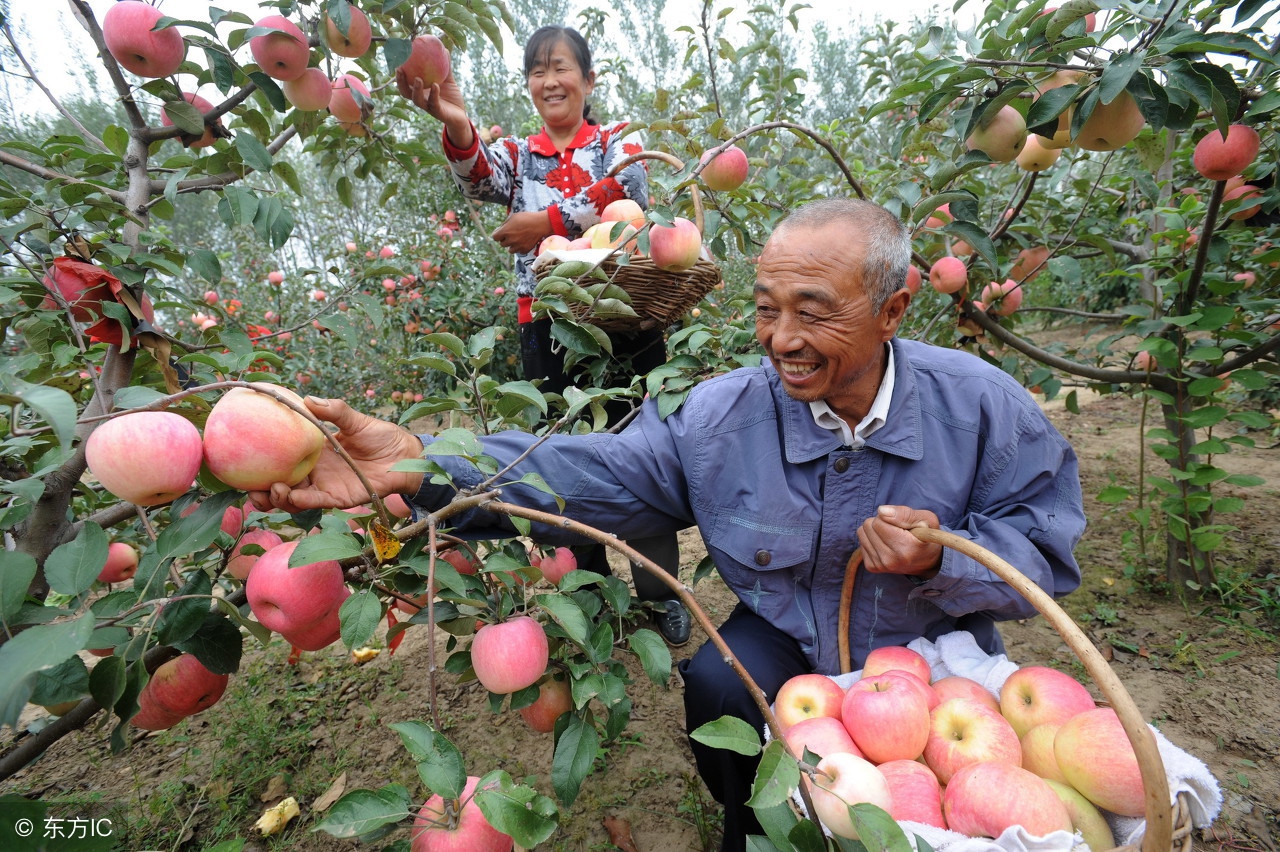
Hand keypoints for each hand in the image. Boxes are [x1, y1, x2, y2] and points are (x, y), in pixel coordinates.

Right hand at [246, 397, 425, 513]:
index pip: (281, 458)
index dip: (262, 462)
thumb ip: (334, 410)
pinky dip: (302, 501)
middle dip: (261, 489)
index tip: (243, 459)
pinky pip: (316, 502)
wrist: (405, 455)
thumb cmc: (381, 435)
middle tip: (248, 486)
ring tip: (270, 491)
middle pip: (280, 483)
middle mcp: (314, 471)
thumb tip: (307, 399)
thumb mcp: (355, 420)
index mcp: (313, 451)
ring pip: (293, 498)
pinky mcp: (339, 498)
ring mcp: (324, 486)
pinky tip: (292, 497)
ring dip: (278, 498)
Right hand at [396, 67, 472, 146]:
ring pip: (417, 100)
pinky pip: (434, 103)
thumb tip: (444, 48)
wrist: (460, 115)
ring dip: (416, 89)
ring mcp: (428, 107)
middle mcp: (421, 99)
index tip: (397, 60)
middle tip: (399, 69)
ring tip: (418, 79)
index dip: (399, 73)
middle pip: (405, 92)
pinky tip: (435, 85)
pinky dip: (434, 94)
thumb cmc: (451, 96)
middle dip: (400, 82)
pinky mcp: (438, 113)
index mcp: (420, 91)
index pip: (405, 83)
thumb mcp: (448, 79)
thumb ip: (445, 66)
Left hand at [491, 210, 551, 253]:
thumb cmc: (527, 218)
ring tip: (517, 239)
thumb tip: (500, 229)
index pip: (495, 237)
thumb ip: (505, 224)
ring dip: (512, 245)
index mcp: (505, 231)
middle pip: (502, 244)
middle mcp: (510, 240)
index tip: (501, 233)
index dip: (498, 234)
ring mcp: (517, 246)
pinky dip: (520, 248)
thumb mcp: (513, 217)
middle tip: (512, 234)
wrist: (540, 224)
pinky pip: (519, 251)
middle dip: (505, 239)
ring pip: (510, 250)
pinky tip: (524, 241)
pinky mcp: (524, 250)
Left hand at [857, 505, 942, 579]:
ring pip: (861, 533)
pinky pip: (861, 543)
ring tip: (891, 536)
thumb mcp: (926, 520)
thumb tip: (881, 511)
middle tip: (896, 530)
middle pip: (868, 526)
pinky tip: (886, 545)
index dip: (889, 517)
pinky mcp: (872, 567)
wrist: (926, 561)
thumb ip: (905, 513)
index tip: (901, 524)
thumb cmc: (926, 536)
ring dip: (875, 531)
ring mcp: (880, 566)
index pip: (879, 521)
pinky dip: (872, 541)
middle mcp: (891, 560)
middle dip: (880, 522)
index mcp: (906, 547)